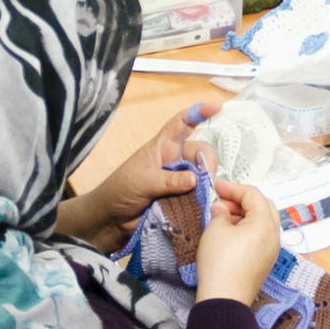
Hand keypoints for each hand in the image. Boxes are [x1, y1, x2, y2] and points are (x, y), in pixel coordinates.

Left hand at [57, 101, 215, 251]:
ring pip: (203, 175)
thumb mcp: (142, 181)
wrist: (112, 219)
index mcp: (162, 147)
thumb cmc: (121, 190)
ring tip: (206, 196)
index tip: (217, 109)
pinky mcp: (183, 199)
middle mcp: (175, 160)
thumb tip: (195, 179)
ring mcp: (180, 180)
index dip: (199, 112)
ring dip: (207, 183)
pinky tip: (208, 205)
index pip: (182, 123)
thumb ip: (168, 180)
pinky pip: (200, 195)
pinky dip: (205, 199)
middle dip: (207, 162)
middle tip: (206, 180)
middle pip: (200, 151)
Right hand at [193, 176, 283, 308]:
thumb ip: (220, 213)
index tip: (216, 186)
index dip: (233, 188)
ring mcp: (272, 250)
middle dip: (242, 200)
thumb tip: (221, 209)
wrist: (224, 299)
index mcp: (265, 222)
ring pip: (263, 222)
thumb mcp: (215, 230)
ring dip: (245, 215)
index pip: (253, 194)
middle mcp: (274, 235)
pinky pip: (260, 237)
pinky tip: (230, 234)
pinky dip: (247, 229)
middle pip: (263, 206)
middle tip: (221, 202)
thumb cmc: (220, 263)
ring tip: (222, 218)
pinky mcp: (265, 262)